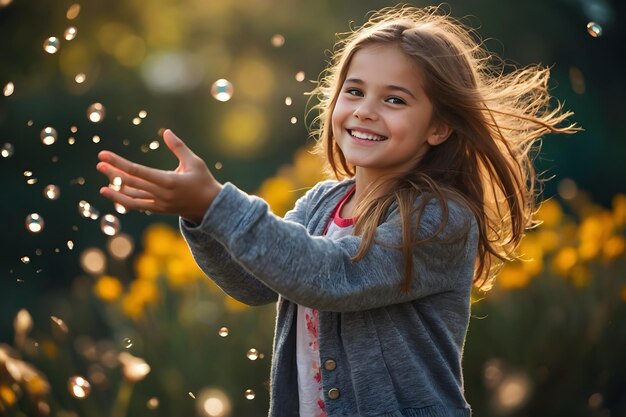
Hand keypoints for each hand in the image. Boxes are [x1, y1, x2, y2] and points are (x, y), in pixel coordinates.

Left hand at [96, 129, 221, 223]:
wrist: (210, 206)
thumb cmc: (203, 180)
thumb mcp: (194, 162)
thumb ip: (179, 147)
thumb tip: (166, 131)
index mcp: (169, 181)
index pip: (138, 171)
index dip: (119, 163)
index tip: (105, 155)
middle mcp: (161, 194)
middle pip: (131, 183)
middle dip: (114, 173)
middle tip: (99, 163)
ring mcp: (159, 204)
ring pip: (132, 197)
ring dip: (116, 190)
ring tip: (102, 184)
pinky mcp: (159, 209)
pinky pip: (138, 205)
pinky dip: (125, 200)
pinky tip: (114, 194)